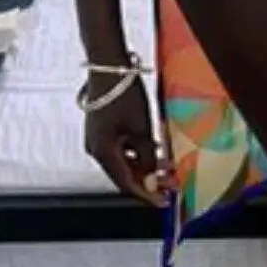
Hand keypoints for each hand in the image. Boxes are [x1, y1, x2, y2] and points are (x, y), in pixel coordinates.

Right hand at [83, 72, 167, 209]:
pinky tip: (154, 150)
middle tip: (171, 184)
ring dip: (144, 166)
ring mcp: (97, 138)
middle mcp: (96, 149)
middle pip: (123, 174)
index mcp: (103, 153)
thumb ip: (148, 156)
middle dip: (148, 180)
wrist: (108, 65)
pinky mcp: (101, 128)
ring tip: (168, 167)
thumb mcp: (142, 128)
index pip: (126, 184)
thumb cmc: (124, 94)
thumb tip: (155, 177)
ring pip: (123, 161)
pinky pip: (120, 148)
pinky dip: (136, 153)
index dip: (147, 194)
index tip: (165, 201)